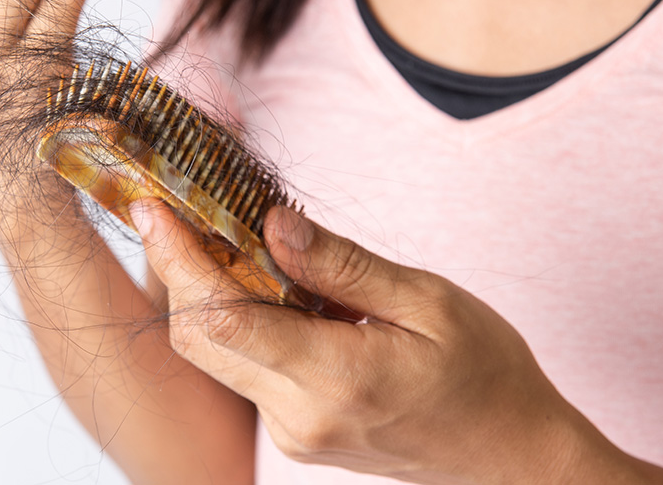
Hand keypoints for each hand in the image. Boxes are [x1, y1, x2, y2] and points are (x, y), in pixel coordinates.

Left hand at [130, 199, 637, 484]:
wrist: (508, 453)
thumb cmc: (483, 371)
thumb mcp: (426, 300)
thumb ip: (342, 264)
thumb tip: (271, 223)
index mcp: (337, 378)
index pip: (226, 318)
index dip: (179, 259)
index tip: (154, 209)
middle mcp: (298, 415)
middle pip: (201, 338)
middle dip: (177, 270)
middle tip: (175, 210)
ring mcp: (291, 432)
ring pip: (215, 354)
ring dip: (207, 293)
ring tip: (223, 236)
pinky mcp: (293, 433)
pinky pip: (244, 368)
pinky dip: (240, 320)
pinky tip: (266, 283)